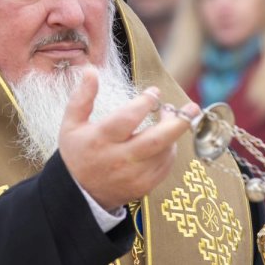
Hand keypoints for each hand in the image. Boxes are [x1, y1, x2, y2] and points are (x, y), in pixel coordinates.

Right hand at [58, 68, 197, 208]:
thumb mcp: (71, 124)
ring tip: (173, 118)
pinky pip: (165, 166)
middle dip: (178, 122)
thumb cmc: (77, 153)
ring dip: (174, 134)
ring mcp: (133, 175)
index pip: (128, 118)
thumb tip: (91, 70)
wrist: (78, 193)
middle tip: (192, 107)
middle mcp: (118, 159)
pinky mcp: (143, 186)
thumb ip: (82, 97)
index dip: (146, 102)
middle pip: (156, 140)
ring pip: (164, 152)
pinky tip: (166, 138)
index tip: (154, 92)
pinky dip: (170, 150)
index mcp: (100, 140)